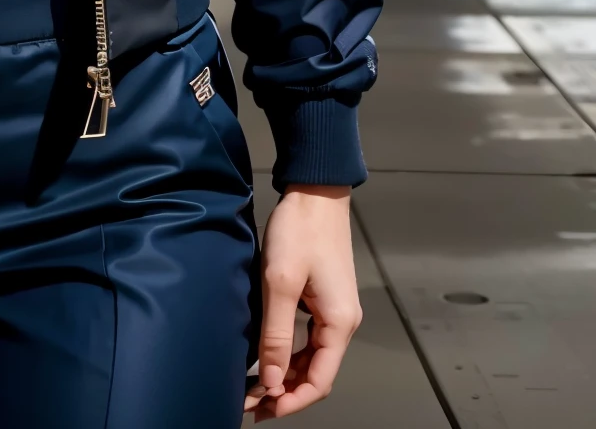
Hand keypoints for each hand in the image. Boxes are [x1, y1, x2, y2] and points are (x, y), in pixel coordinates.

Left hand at [245, 185, 361, 418]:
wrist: (315, 190)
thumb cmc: (301, 230)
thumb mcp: (281, 282)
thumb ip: (276, 334)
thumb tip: (270, 380)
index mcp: (339, 324)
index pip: (320, 381)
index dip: (292, 402)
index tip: (262, 410)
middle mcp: (342, 322)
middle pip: (317, 372)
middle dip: (286, 391)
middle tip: (252, 402)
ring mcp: (334, 309)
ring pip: (312, 356)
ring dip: (286, 373)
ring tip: (256, 384)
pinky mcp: (323, 296)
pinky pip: (309, 337)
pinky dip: (290, 351)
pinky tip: (269, 353)